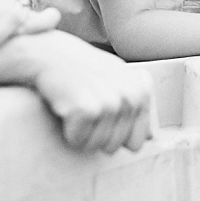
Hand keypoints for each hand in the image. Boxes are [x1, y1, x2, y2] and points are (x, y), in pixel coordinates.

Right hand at [29, 34, 155, 152]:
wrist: (47, 55)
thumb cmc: (80, 69)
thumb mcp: (115, 80)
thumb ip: (135, 106)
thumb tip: (152, 138)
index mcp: (141, 90)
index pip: (137, 141)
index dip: (115, 135)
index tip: (101, 116)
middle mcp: (130, 95)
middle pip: (115, 146)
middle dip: (95, 134)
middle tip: (84, 107)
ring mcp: (110, 102)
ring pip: (96, 145)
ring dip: (81, 133)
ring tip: (75, 106)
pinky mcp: (88, 109)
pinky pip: (78, 140)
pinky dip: (67, 130)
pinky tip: (66, 107)